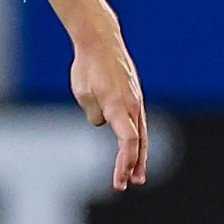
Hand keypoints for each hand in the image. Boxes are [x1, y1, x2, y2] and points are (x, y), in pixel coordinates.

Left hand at [69, 26, 146, 190]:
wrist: (101, 40)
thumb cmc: (88, 67)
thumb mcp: (83, 94)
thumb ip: (94, 113)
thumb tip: (102, 121)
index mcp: (119, 107)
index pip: (128, 142)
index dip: (125, 164)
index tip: (120, 181)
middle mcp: (132, 105)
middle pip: (138, 142)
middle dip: (134, 165)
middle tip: (132, 183)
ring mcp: (135, 99)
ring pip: (140, 132)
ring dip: (139, 154)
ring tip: (137, 174)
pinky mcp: (133, 94)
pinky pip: (136, 120)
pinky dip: (136, 136)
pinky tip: (133, 146)